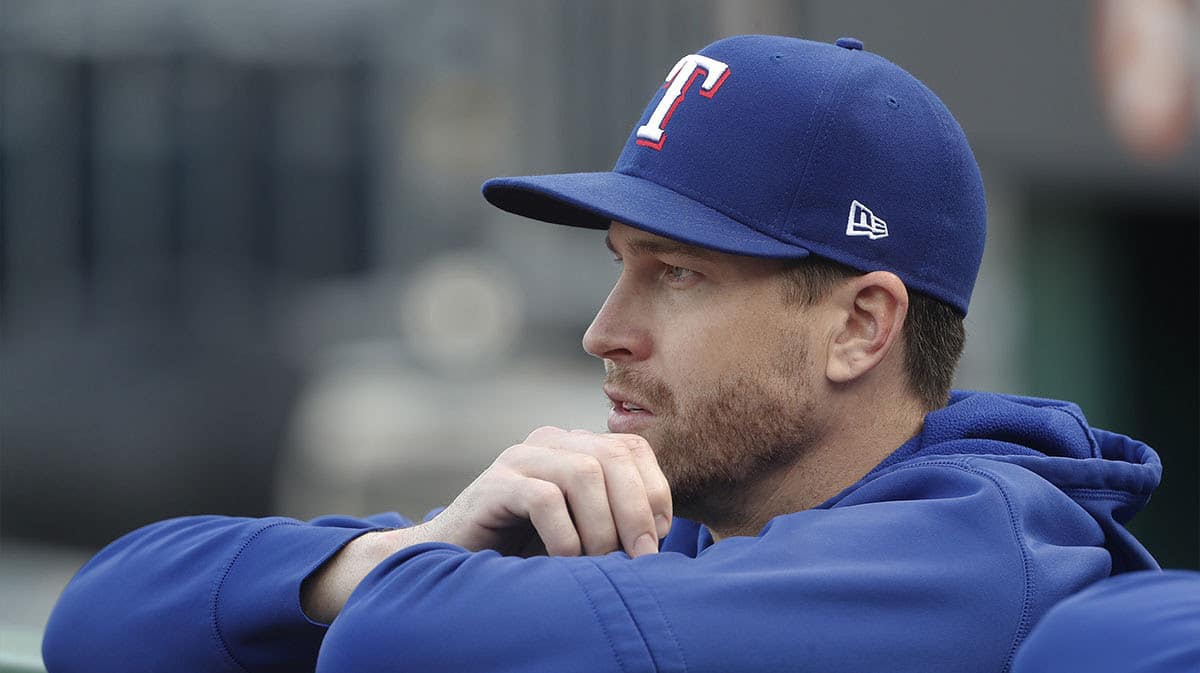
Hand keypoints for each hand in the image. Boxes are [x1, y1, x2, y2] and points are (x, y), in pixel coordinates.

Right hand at [425, 427, 672, 557]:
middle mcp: (550, 443)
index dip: (654, 490)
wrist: (456, 557)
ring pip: (584, 473)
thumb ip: (614, 516)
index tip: (659, 537)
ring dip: (602, 526)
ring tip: (599, 563)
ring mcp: (520, 459)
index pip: (632, 448)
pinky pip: (544, 499)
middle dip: (635, 511)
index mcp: (576, 447)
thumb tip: (660, 535)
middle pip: (612, 457)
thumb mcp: (581, 528)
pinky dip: (565, 535)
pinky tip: (566, 561)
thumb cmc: (527, 548)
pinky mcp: (494, 485)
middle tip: (641, 558)